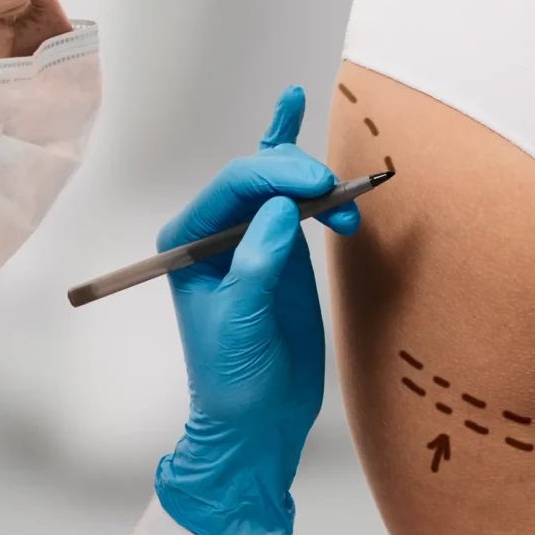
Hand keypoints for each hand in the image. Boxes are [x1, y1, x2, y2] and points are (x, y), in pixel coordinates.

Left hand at [153, 86, 359, 534]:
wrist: (258, 418)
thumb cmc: (231, 377)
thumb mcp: (239, 322)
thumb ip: (257, 263)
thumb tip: (281, 207)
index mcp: (188, 240)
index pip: (231, 187)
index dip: (275, 175)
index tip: (318, 184)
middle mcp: (215, 229)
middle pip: (256, 176)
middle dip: (297, 175)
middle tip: (336, 189)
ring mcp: (250, 235)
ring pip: (278, 182)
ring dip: (313, 182)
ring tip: (345, 205)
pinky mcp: (282, 248)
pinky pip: (294, 201)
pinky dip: (301, 171)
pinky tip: (295, 115)